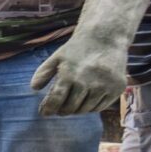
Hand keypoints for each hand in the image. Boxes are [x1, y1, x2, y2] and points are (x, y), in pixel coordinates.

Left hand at [31, 0, 146, 114]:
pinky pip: (100, 107)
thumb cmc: (78, 49)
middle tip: (58, 110)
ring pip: (85, 110)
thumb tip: (33, 89)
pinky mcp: (116, 89)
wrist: (106, 38)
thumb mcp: (57, 57)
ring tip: (71, 106)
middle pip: (70, 107)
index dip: (48, 109)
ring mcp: (104, 86)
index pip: (56, 99)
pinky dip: (91, 108)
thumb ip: (43, 72)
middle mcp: (87, 82)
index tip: (44, 113)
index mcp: (69, 74)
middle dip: (61, 111)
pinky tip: (86, 102)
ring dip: (76, 110)